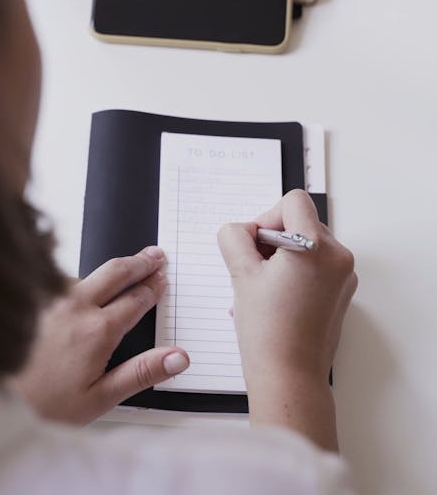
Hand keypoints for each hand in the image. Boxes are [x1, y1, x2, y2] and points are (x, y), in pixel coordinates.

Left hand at [11, 247, 188, 424]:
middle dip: (141, 261)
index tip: (162, 279)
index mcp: (99, 330)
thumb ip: (142, 373)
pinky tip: (88, 285)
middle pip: (118, 270)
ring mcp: (54, 297)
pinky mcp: (36, 295)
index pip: (137, 299)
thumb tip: (178, 358)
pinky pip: (66, 278)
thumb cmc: (45, 403)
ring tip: (129, 265)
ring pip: (91, 271)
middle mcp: (77, 305)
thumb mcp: (101, 399)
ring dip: (113, 267)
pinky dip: (84, 278)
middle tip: (155, 255)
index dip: (153, 288)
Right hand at [217, 190, 356, 449]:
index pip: (293, 201)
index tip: (256, 246)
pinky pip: (317, 267)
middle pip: (300, 222)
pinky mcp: (342, 293)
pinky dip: (296, 273)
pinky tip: (276, 299)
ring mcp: (344, 276)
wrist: (289, 378)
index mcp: (315, 246)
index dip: (267, 217)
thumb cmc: (267, 331)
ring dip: (282, 257)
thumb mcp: (240, 274)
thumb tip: (241, 231)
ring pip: (307, 244)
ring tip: (262, 289)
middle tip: (253, 269)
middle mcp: (338, 257)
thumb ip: (235, 237)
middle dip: (273, 239)